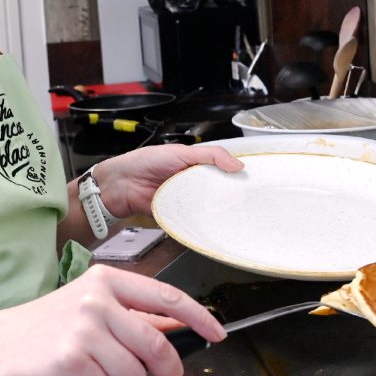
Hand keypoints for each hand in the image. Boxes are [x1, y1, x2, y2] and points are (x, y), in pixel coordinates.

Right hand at [0, 265, 225, 375]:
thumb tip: (177, 330)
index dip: (198, 317)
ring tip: (98, 373)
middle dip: (167, 370)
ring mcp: (83, 328)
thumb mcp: (89, 307)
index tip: (216, 332)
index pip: (166, 297)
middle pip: (156, 344)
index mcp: (106, 280)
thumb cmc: (44, 327)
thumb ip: (131, 316)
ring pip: (134, 373)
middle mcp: (96, 300)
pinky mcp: (70, 358)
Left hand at [94, 144, 244, 218]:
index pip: (221, 170)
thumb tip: (237, 164)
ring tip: (235, 213)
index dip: (236, 175)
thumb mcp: (182, 152)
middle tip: (247, 200)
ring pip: (207, 206)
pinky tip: (212, 223)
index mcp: (195, 165)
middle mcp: (192, 183)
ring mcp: (185, 200)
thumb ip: (210, 155)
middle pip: (217, 191)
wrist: (121, 184)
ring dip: (217, 210)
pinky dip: (201, 221)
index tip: (253, 181)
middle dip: (230, 196)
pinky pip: (193, 219)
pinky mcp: (177, 215)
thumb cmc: (146, 162)